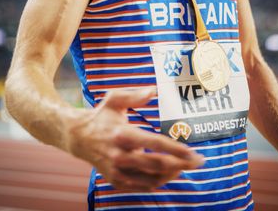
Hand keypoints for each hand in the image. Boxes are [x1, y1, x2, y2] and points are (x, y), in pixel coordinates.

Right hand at [65, 86, 204, 191]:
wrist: (79, 138)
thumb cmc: (101, 115)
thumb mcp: (114, 99)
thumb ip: (135, 94)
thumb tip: (154, 90)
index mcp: (123, 134)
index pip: (154, 144)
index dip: (176, 149)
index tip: (193, 152)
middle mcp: (120, 156)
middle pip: (157, 165)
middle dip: (181, 164)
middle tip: (199, 161)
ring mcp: (118, 172)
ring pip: (152, 180)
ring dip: (172, 174)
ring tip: (186, 165)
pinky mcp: (117, 181)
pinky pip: (143, 186)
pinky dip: (158, 181)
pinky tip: (169, 172)